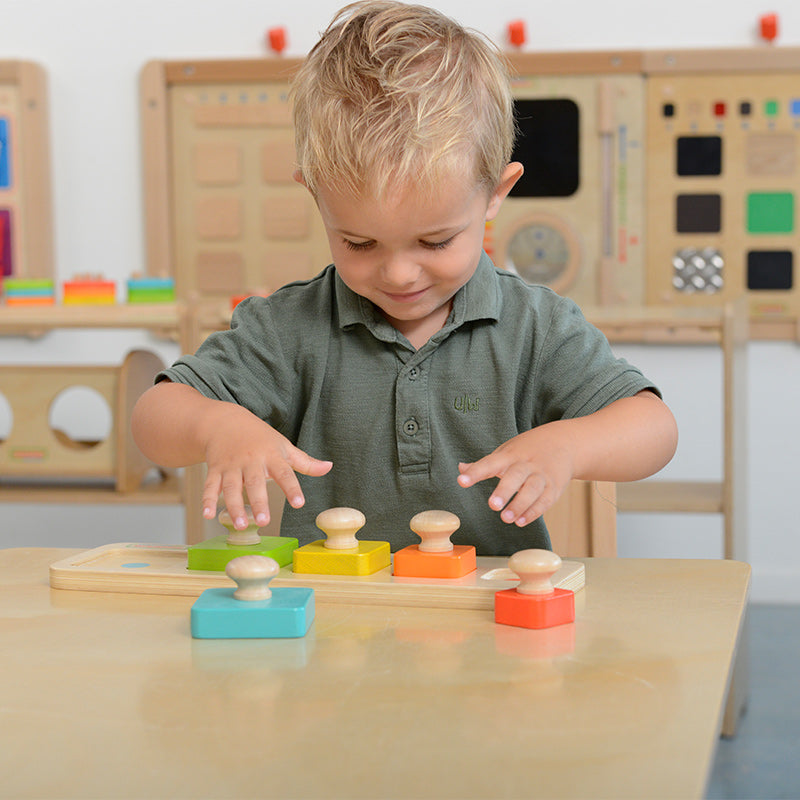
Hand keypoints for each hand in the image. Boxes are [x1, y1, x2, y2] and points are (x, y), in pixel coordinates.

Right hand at [201, 403, 331, 529]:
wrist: (225, 422)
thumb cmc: (260, 438)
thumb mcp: (284, 446)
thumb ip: (305, 462)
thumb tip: (329, 467)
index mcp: (272, 456)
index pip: (285, 473)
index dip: (292, 488)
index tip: (299, 503)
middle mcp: (251, 461)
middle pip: (255, 482)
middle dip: (259, 502)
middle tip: (264, 521)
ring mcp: (231, 466)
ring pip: (231, 487)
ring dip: (234, 507)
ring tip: (240, 525)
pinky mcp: (215, 470)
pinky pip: (210, 486)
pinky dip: (208, 500)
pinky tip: (208, 515)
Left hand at [456, 425, 574, 525]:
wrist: (565, 443)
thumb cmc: (528, 450)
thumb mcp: (506, 451)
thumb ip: (484, 464)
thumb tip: (461, 469)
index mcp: (510, 455)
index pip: (490, 462)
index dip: (475, 472)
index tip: (462, 481)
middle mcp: (526, 464)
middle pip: (516, 476)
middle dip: (504, 491)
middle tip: (492, 506)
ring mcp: (542, 476)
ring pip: (532, 490)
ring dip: (519, 505)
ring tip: (506, 518)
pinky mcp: (554, 487)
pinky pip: (545, 500)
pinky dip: (534, 512)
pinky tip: (521, 521)